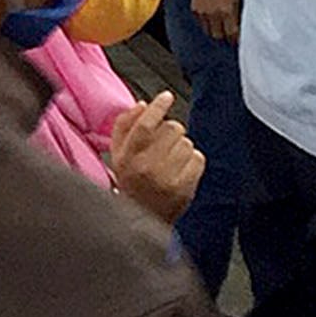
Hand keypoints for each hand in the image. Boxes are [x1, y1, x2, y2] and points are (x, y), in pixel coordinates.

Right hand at [105, 94, 204, 228]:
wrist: (141, 220)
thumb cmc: (131, 183)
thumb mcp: (117, 155)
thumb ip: (124, 126)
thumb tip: (143, 104)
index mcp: (126, 158)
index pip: (144, 125)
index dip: (157, 107)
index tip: (166, 96)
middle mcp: (145, 168)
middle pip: (171, 129)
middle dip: (171, 131)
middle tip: (164, 145)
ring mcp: (166, 180)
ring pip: (187, 143)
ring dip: (182, 147)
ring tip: (171, 161)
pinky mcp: (184, 190)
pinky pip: (198, 158)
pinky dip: (193, 161)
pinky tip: (182, 170)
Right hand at [189, 0, 240, 44]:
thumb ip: (236, 15)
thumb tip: (238, 28)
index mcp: (227, 11)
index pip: (232, 33)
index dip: (235, 39)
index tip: (237, 41)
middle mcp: (214, 14)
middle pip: (218, 36)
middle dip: (223, 36)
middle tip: (227, 35)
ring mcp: (203, 13)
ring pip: (208, 31)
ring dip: (214, 31)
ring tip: (218, 28)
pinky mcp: (195, 10)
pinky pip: (201, 23)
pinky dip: (206, 23)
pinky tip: (210, 18)